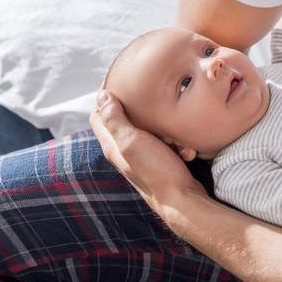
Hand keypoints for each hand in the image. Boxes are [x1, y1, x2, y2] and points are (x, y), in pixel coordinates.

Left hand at [89, 90, 205, 211]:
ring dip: (163, 128)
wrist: (183, 201)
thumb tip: (102, 96)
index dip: (103, 96)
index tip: (119, 80)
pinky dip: (175, 142)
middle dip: (140, 110)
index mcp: (112, 145)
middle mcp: (124, 152)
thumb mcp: (133, 141)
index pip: (97, 115)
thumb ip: (115, 119)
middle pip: (124, 120)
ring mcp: (142, 158)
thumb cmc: (157, 172)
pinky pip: (166, 144)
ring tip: (173, 135)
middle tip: (153, 100)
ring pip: (149, 131)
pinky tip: (184, 148)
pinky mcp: (160, 162)